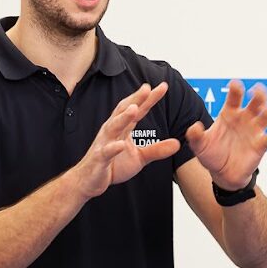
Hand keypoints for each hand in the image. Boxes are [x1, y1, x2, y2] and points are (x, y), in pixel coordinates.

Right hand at [72, 83, 181, 197]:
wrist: (89, 180)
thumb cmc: (112, 166)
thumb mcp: (139, 158)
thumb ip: (157, 149)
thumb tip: (177, 143)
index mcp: (122, 129)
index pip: (138, 110)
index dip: (149, 98)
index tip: (162, 87)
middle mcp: (112, 131)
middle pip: (124, 111)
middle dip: (135, 99)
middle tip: (147, 88)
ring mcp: (104, 143)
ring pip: (113, 127)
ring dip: (123, 118)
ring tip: (134, 109)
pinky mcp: (99, 158)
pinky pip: (106, 152)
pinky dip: (113, 148)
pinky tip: (120, 145)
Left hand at [187, 79, 266, 190]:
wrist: (222, 174)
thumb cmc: (211, 154)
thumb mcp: (199, 145)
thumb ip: (195, 135)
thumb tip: (194, 127)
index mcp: (230, 112)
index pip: (235, 96)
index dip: (236, 88)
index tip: (235, 84)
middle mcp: (245, 118)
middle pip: (256, 101)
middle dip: (259, 94)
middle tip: (256, 91)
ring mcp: (254, 130)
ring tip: (266, 109)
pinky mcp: (261, 145)